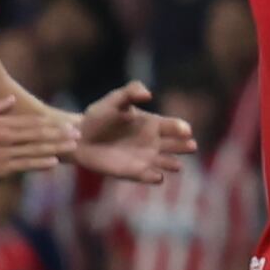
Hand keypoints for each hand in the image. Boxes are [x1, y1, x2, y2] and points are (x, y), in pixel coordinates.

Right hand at [0, 98, 76, 185]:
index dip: (51, 124)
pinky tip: (54, 162)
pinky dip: (40, 163)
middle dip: (59, 134)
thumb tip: (11, 98)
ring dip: (55, 147)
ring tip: (73, 146)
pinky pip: (24, 165)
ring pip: (34, 149)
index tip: (67, 124)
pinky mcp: (0, 170)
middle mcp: (2, 138)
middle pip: (36, 134)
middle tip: (78, 133)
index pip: (30, 122)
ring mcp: (2, 154)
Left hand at [64, 81, 197, 184]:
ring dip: (173, 164)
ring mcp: (146, 158)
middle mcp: (154, 142)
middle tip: (191, 146)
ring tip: (176, 165)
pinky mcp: (134, 172)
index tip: (185, 130)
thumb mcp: (113, 100)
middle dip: (185, 146)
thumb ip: (130, 92)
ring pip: (168, 163)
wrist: (79, 137)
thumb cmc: (98, 117)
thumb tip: (148, 94)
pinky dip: (155, 178)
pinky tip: (156, 176)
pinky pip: (151, 177)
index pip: (175, 126)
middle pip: (177, 146)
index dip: (181, 128)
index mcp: (153, 124)